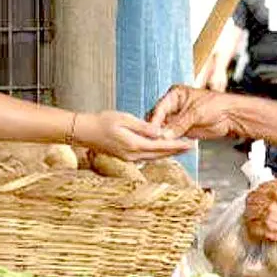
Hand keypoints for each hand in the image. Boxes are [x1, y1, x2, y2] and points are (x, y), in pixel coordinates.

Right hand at [75, 111, 191, 161]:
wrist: (85, 132)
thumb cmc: (102, 121)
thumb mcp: (124, 118)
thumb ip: (143, 126)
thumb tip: (160, 132)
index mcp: (135, 144)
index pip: (161, 146)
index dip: (178, 145)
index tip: (191, 144)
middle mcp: (134, 155)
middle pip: (160, 154)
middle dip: (177, 151)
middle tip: (192, 147)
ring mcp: (129, 158)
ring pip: (154, 157)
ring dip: (168, 153)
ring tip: (181, 149)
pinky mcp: (126, 157)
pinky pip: (146, 156)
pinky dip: (157, 153)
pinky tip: (162, 149)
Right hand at [148, 85, 235, 139]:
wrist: (231, 117)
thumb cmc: (217, 106)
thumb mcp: (196, 113)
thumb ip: (179, 124)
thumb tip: (164, 134)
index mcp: (175, 95)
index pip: (159, 108)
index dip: (155, 120)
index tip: (152, 131)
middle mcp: (173, 106)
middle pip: (158, 119)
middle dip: (156, 130)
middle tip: (154, 140)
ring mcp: (177, 119)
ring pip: (163, 130)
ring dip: (162, 138)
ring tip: (159, 145)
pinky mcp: (182, 130)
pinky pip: (171, 137)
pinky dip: (169, 142)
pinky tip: (166, 147)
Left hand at [243, 179, 276, 251]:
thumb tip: (269, 196)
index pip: (260, 186)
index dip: (259, 196)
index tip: (259, 201)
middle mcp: (275, 194)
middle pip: (252, 198)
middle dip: (253, 207)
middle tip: (257, 213)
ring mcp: (269, 210)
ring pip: (249, 212)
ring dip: (252, 219)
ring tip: (259, 224)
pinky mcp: (266, 226)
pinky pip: (251, 227)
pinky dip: (254, 232)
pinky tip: (260, 233)